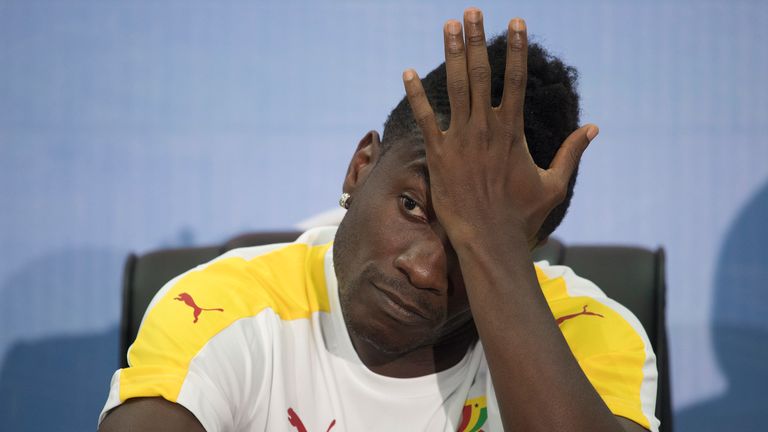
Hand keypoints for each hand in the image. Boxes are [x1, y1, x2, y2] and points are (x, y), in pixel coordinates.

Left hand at [402, 8, 597, 247]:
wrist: (489, 241)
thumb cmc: (522, 215)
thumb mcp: (555, 184)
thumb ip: (573, 152)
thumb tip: (595, 127)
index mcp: (513, 131)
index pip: (515, 80)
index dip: (515, 49)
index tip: (516, 23)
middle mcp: (486, 129)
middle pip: (481, 74)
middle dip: (476, 40)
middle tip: (472, 11)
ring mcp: (461, 140)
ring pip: (455, 88)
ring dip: (451, 54)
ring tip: (448, 25)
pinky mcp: (439, 155)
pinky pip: (425, 119)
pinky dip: (415, 95)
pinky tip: (406, 72)